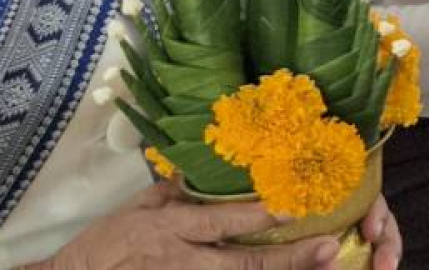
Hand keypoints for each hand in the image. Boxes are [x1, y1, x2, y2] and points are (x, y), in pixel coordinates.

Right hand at [38, 185, 400, 268]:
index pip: (220, 221)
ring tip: (320, 268)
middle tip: (327, 249)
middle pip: (242, 262)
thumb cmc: (101, 246)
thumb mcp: (134, 209)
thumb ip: (172, 191)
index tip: (294, 208)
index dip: (257, 215)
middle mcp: (181, 260)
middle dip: (288, 259)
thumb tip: (203, 168)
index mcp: (170, 229)